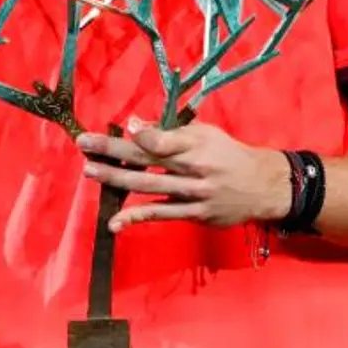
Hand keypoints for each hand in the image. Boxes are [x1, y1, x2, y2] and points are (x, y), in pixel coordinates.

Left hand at [77, 118, 291, 230]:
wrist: (264, 187)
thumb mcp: (205, 134)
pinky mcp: (194, 214)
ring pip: (149, 186)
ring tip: (91, 171)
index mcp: (196, 144)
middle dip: (114, 151)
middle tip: (84, 144)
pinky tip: (114, 222)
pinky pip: (160, 215)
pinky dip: (136, 218)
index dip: (141, 133)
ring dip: (117, 179)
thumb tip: (134, 125)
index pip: (163, 138)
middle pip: (149, 159)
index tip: (119, 126)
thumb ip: (171, 132)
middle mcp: (193, 168)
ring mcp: (193, 193)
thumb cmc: (228, 154)